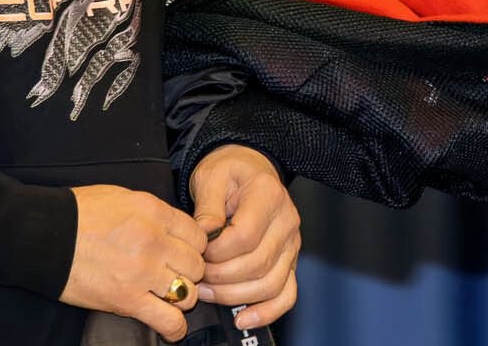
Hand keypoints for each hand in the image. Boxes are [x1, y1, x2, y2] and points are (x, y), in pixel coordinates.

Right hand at [61, 184, 208, 341]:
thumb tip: (175, 229)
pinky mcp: (126, 300)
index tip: (185, 253)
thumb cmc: (81, 213)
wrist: (45, 235)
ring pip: (187, 291)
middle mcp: (155, 242)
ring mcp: (143, 272)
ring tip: (169, 295)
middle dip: (190, 271)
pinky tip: (173, 328)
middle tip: (175, 274)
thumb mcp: (127, 198)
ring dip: (181, 295)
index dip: (194, 247)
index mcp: (156, 213)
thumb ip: (157, 214)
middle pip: (197, 264)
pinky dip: (174, 327)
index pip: (199, 235)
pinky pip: (166, 319)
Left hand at [188, 144, 300, 329]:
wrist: (249, 169)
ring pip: (270, 284)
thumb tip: (205, 233)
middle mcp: (287, 221)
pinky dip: (267, 311)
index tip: (197, 252)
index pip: (245, 237)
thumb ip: (208, 205)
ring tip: (207, 292)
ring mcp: (292, 243)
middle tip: (195, 276)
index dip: (216, 253)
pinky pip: (287, 293)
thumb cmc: (229, 173)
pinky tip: (244, 319)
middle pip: (257, 265)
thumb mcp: (212, 176)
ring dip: (233, 296)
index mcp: (269, 196)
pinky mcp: (290, 260)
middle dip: (219, 278)